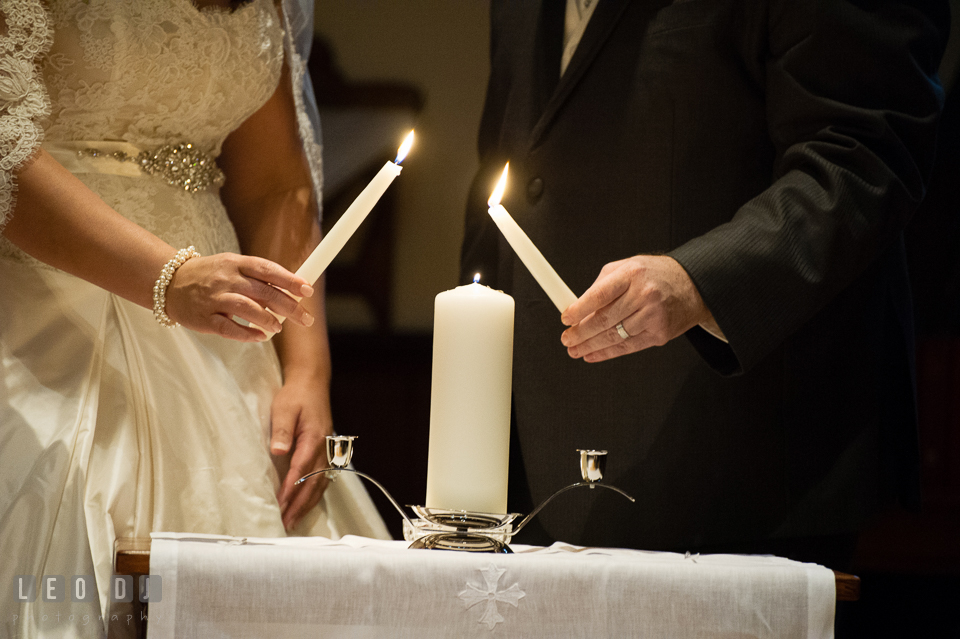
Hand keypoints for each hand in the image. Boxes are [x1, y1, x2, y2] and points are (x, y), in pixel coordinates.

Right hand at [164, 252, 315, 340]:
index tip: (307, 290)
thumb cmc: (209, 276)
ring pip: (246, 307)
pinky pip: (228, 327)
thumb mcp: (232, 267)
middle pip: (263, 291)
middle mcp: (226, 279)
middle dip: (288, 305)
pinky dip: (247, 333)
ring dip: (267, 319)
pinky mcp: (203, 318)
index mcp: (236, 264)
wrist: (168, 283)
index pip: (267, 269)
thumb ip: (258, 278)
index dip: (289, 280)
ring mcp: (214, 298)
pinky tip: (260, 336)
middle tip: (305, 318)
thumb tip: (292, 292)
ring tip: (279, 327)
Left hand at [270, 372, 332, 529]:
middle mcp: (325, 448)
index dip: (290, 489)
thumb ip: (281, 431)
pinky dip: (314, 495)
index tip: (280, 504)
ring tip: (294, 520)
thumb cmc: (296, 395)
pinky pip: (323, 479)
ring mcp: (328, 451)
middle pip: (313, 483)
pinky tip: (306, 504)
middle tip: (286, 522)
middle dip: (299, 505)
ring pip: (320, 484)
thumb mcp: (283, 408)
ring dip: (307, 504)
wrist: (312, 383)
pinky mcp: (326, 452)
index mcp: (314, 438)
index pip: (301, 470)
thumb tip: (277, 451)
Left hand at [560, 255, 710, 361]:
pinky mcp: (660, 333)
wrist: (694, 285)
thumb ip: (602, 285)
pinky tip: (593, 355)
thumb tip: (578, 306)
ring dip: (591, 346)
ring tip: (575, 350)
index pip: (599, 295)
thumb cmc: (655, 275)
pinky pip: (628, 347)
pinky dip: (607, 353)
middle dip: (580, 333)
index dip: (579, 310)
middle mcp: (644, 295)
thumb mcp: (626, 267)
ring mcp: (653, 316)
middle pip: (605, 320)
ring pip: (615, 336)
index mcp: (631, 274)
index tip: (566, 319)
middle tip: (567, 339)